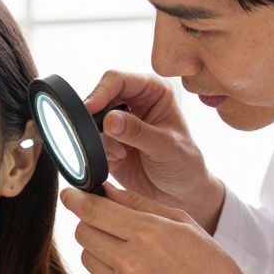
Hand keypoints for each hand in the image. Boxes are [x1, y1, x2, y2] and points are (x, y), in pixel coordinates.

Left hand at [60, 183, 265, 273]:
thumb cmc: (210, 265)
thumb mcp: (182, 222)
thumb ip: (139, 204)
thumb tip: (105, 191)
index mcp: (147, 234)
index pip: (93, 211)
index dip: (75, 200)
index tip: (70, 195)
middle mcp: (129, 263)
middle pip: (83, 233)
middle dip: (90, 223)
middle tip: (107, 222)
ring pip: (87, 258)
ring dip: (98, 249)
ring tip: (127, 251)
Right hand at [85, 70, 224, 232]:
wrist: (179, 193)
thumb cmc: (183, 164)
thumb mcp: (164, 146)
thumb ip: (137, 132)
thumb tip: (109, 119)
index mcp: (152, 91)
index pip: (119, 80)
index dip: (102, 91)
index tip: (90, 108)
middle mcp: (133, 102)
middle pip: (100, 96)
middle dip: (95, 115)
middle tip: (96, 133)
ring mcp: (118, 122)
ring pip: (92, 119)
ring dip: (99, 136)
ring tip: (121, 152)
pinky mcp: (107, 142)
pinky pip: (91, 140)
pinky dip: (99, 150)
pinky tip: (120, 158)